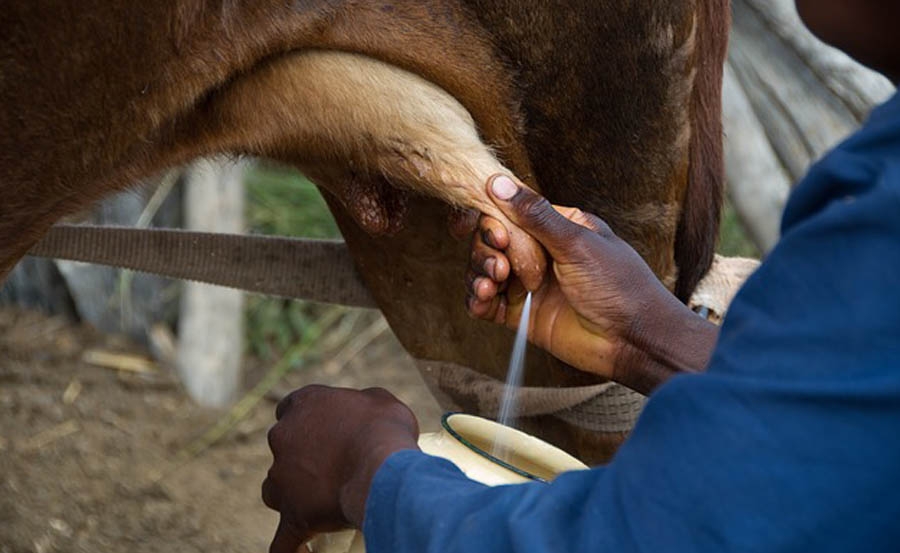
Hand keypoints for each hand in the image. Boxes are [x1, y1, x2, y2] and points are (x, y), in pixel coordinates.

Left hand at [261, 385, 419, 552]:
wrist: (382, 467)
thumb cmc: (384, 429)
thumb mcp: (380, 401)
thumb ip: (363, 403)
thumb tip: (366, 414)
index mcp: (303, 404)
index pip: (291, 408)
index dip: (306, 420)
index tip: (324, 430)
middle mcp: (283, 436)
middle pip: (283, 448)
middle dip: (300, 457)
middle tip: (332, 466)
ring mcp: (282, 478)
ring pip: (275, 489)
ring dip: (290, 495)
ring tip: (318, 504)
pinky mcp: (292, 515)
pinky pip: (283, 540)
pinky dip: (289, 548)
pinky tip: (297, 551)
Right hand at [466, 175, 717, 392]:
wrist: (634, 340)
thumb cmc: (619, 285)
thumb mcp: (578, 243)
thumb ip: (536, 216)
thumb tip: (498, 183)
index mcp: (556, 226)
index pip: (510, 211)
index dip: (489, 217)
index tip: (483, 230)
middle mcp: (539, 252)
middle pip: (491, 240)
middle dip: (485, 249)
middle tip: (500, 265)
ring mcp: (529, 283)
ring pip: (484, 269)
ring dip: (478, 272)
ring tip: (491, 284)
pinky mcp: (521, 315)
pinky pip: (487, 302)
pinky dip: (477, 299)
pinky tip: (483, 299)